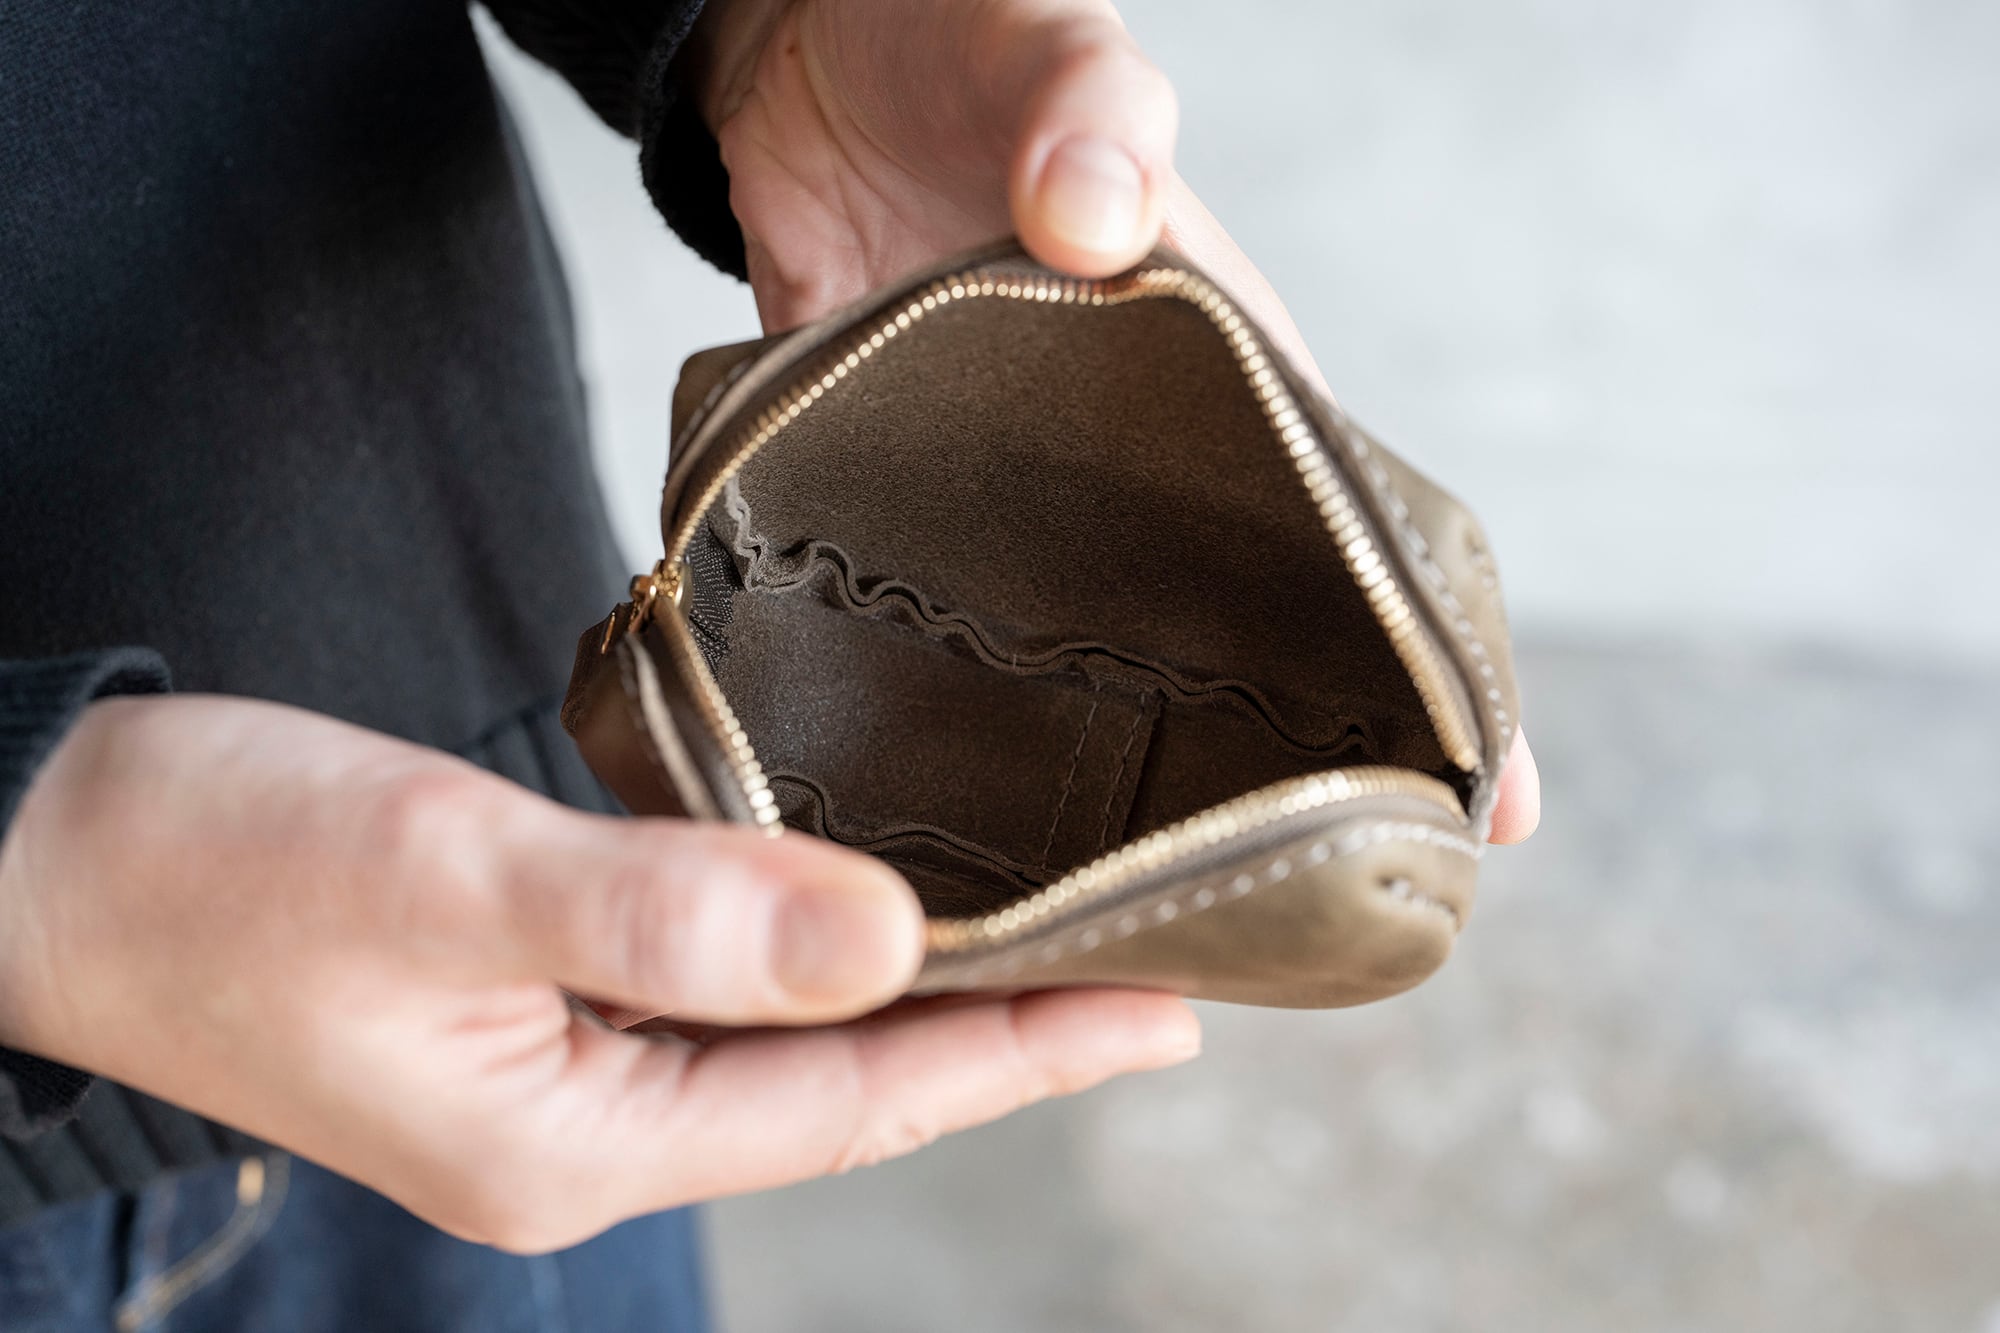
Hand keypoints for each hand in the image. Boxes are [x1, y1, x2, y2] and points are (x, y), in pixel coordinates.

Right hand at [0, 696, 1197, 1251]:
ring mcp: (557, 1076)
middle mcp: (586, 1131)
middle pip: (846, 1092)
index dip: (1026, 1052)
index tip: (1168, 1002)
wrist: (44, 853)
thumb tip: (888, 937)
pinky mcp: (529, 1009)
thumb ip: (666, 908)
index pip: (862, 1107)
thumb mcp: (444, 876)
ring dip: (917, 992)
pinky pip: (715, 994)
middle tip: (1157, 968)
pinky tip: (871, 903)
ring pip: (788, 1044)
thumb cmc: (212, 865)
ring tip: (1055, 938)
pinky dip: (811, 951)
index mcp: (578, 1139)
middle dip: (1004, 1033)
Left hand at [689, 0, 1541, 839]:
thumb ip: (1091, 112)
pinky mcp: (910, 513)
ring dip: (1127, 768)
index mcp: (1227, 369)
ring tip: (1140, 907)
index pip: (1370, 534)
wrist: (792, 63)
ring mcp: (1025, 500)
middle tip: (1305, 906)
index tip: (1494, 812)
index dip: (1445, 669)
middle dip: (1287, 768)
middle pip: (1246, 638)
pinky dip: (970, 710)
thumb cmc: (962, 42)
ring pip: (1105, 662)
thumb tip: (1096, 216)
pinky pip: (954, 634)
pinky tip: (958, 807)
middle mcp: (1143, 463)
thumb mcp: (1052, 51)